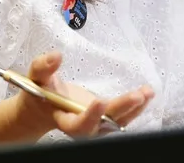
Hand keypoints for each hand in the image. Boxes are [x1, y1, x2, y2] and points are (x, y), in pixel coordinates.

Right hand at [12, 52, 153, 136]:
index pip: (78, 124)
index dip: (90, 116)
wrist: (44, 110)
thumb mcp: (36, 78)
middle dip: (122, 108)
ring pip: (117, 121)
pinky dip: (136, 106)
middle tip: (138, 95)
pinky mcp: (105, 119)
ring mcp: (96, 125)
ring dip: (134, 108)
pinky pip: (122, 116)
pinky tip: (147, 94)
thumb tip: (56, 55)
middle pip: (104, 122)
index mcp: (64, 119)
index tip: (99, 100)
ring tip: (147, 92)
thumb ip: (43, 67)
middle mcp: (83, 127)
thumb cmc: (41, 94)